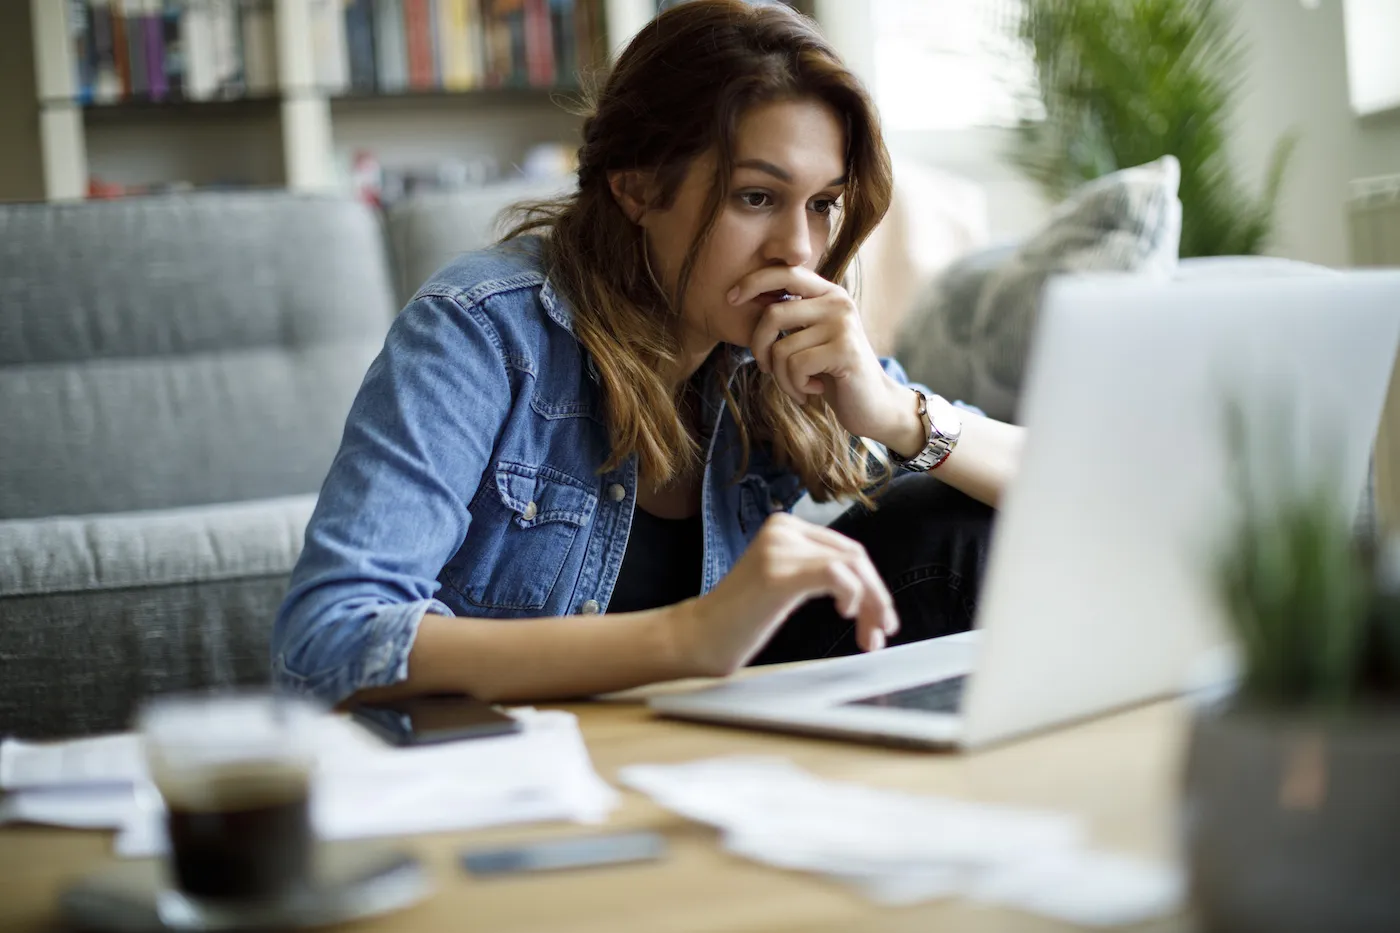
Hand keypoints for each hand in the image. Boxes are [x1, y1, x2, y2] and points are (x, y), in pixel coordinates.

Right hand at [670, 512, 899, 677]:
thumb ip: (817, 571)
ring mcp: (779, 548)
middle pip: (855, 556)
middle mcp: (783, 528)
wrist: (699, 637)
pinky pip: (836, 575)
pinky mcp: (779, 573)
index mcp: (785, 526)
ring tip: (869, 636)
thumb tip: (871, 588)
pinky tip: (846, 614)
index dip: (872, 585)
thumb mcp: (785, 581)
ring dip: (871, 604)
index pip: (846, 549)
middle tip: (881, 633)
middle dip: (877, 597)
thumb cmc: (742, 618)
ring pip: (852, 566)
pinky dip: (853, 596)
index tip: (879, 620)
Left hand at [730, 265, 912, 442]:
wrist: (873, 405)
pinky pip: (795, 367)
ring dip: (781, 377)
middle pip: (772, 314)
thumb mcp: (810, 338)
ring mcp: (843, 324)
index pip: (785, 273)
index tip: (731, 299)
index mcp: (827, 294)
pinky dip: (795, 386)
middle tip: (766, 368)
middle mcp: (837, 302)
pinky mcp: (844, 350)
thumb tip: (743, 299)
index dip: (753, 282)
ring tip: (798, 386)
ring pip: (781, 349)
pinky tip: (813, 390)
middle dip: (759, 348)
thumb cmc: (832, 373)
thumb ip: (790, 318)